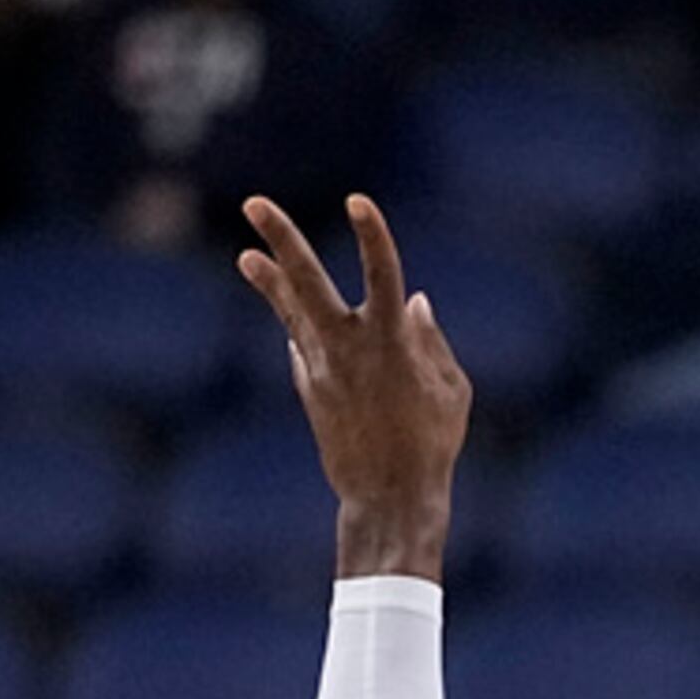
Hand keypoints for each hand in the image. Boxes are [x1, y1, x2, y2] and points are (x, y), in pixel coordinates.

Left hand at [238, 194, 471, 580]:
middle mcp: (349, 349)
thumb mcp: (452, 388)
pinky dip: (301, 327)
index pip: (383, 274)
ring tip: (247, 255)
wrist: (388, 498)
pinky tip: (297, 317)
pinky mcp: (310, 389)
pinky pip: (303, 346)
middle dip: (283, 239)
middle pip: (308, 281)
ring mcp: (322, 369)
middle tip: (255, 204)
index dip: (372, 235)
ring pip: (290, 311)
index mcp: (392, 343)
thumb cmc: (434, 443)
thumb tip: (416, 300)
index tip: (357, 201)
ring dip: (269, 280)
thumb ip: (432, 340)